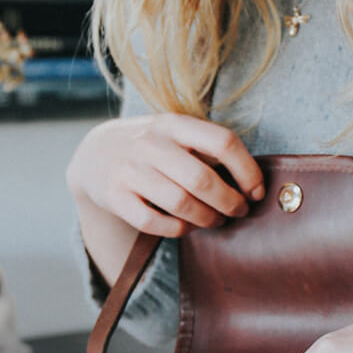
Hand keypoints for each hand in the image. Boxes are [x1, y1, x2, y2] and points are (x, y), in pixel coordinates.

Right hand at [67, 112, 265, 236]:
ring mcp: (129, 170)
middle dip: (229, 202)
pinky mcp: (114, 196)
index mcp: (174, 123)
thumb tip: (254, 184)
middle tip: (239, 211)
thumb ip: (208, 149)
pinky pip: (154, 222)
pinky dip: (178, 229)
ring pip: (180, 203)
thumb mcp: (176, 134)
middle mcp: (150, 143)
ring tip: (216, 220)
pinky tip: (187, 226)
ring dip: (207, 218)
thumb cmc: (153, 147)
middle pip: (202, 179)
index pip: (223, 142)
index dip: (247, 171)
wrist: (95, 153)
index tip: (257, 191)